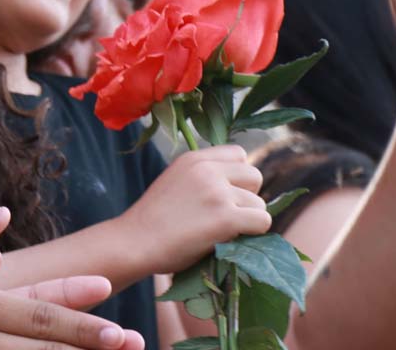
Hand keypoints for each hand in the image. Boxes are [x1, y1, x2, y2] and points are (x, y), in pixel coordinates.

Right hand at [119, 145, 270, 274]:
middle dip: (248, 196)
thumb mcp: (175, 181)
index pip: (239, 154)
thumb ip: (202, 177)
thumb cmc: (152, 221)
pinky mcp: (225, 217)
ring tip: (221, 232)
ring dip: (247, 220)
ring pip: (259, 204)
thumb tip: (239, 187)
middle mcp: (208, 170)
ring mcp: (218, 192)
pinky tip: (231, 240)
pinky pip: (262, 221)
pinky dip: (253, 233)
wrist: (134, 242)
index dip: (238, 177)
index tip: (226, 195)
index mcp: (194, 158)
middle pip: (254, 175)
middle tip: (228, 215)